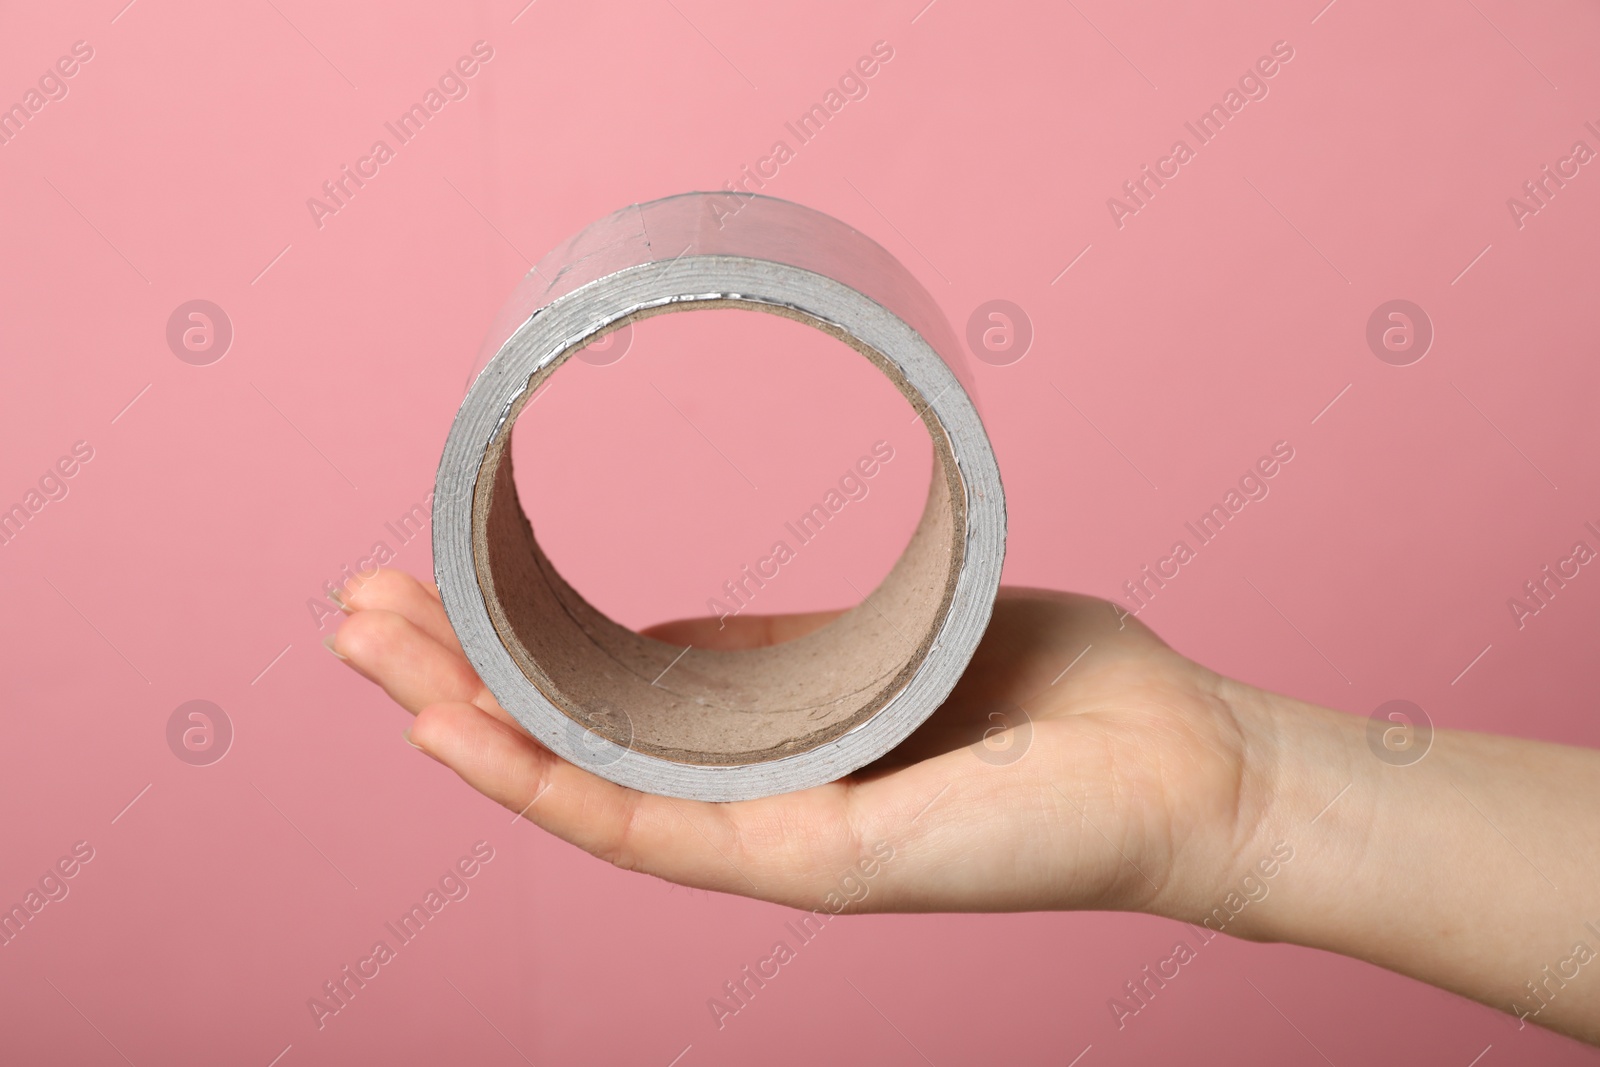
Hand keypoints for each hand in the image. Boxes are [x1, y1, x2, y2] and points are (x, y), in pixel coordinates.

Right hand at [326, 569, 1274, 921]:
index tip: (431, 585)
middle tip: (352, 609)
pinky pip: (650, 825)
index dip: (509, 658)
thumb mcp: (879, 645)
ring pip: (581, 789)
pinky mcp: (808, 859)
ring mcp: (772, 842)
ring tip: (369, 652)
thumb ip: (767, 655)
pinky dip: (544, 779)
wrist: (1184, 765)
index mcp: (770, 754)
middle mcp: (752, 810)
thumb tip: (660, 637)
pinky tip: (455, 730)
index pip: (607, 712)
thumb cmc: (1056, 695)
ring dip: (464, 722)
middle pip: (570, 748)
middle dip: (452, 679)